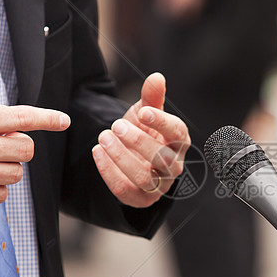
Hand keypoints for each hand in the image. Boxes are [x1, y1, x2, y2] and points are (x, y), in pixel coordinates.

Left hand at [92, 72, 188, 207]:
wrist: (133, 157)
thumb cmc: (144, 131)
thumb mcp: (145, 112)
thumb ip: (151, 97)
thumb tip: (157, 76)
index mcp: (179, 141)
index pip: (177, 133)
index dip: (162, 123)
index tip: (142, 112)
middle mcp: (174, 165)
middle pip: (162, 158)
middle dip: (138, 142)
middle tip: (115, 126)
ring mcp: (159, 185)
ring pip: (144, 178)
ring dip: (121, 158)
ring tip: (103, 139)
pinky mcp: (141, 199)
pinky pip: (125, 191)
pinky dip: (109, 173)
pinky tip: (97, 153)